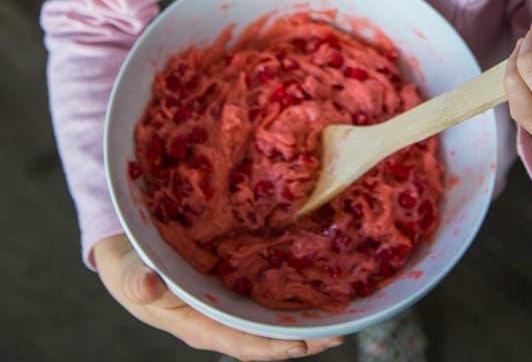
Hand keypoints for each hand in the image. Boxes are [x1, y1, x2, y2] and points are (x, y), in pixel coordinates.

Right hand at [94, 234, 342, 360]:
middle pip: (263, 335)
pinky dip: (288, 295)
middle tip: (339, 333)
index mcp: (194, 322)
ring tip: (339, 317)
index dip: (268, 345)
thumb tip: (149, 286)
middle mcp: (217, 317)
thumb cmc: (126, 266)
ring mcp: (226, 303)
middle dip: (300, 338)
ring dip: (301, 319)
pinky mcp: (231, 285)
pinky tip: (314, 287)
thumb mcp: (126, 271)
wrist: (126, 252)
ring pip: (268, 318)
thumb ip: (136, 279)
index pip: (237, 340)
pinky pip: (263, 295)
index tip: (299, 345)